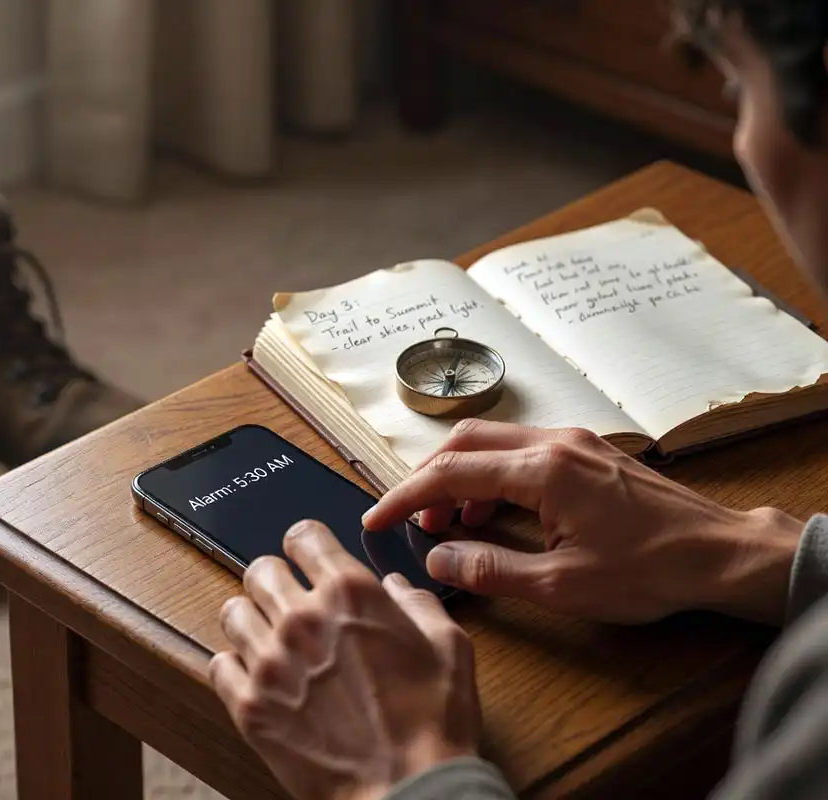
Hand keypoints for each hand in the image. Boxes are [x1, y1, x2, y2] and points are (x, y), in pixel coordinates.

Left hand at [209, 520, 479, 799]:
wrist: (409, 788)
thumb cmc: (434, 722)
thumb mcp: (449, 647)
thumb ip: (418, 604)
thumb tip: (397, 587)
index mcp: (350, 593)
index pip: (302, 536)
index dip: (306, 544)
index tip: (307, 555)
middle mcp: (302, 618)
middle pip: (260, 570)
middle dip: (275, 580)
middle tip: (288, 600)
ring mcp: (270, 662)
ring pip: (233, 612)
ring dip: (252, 619)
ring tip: (269, 637)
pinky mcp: (250, 706)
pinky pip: (218, 665)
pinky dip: (235, 666)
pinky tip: (257, 676)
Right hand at [363, 420, 803, 624]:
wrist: (720, 554)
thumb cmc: (651, 570)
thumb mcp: (563, 585)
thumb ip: (491, 569)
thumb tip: (438, 558)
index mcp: (543, 471)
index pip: (450, 474)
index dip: (405, 497)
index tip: (376, 519)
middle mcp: (554, 443)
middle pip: (464, 442)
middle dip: (427, 480)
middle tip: (412, 522)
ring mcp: (574, 442)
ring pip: (491, 442)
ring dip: (460, 477)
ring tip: (451, 526)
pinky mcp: (587, 452)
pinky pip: (520, 451)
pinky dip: (491, 476)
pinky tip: (494, 514)